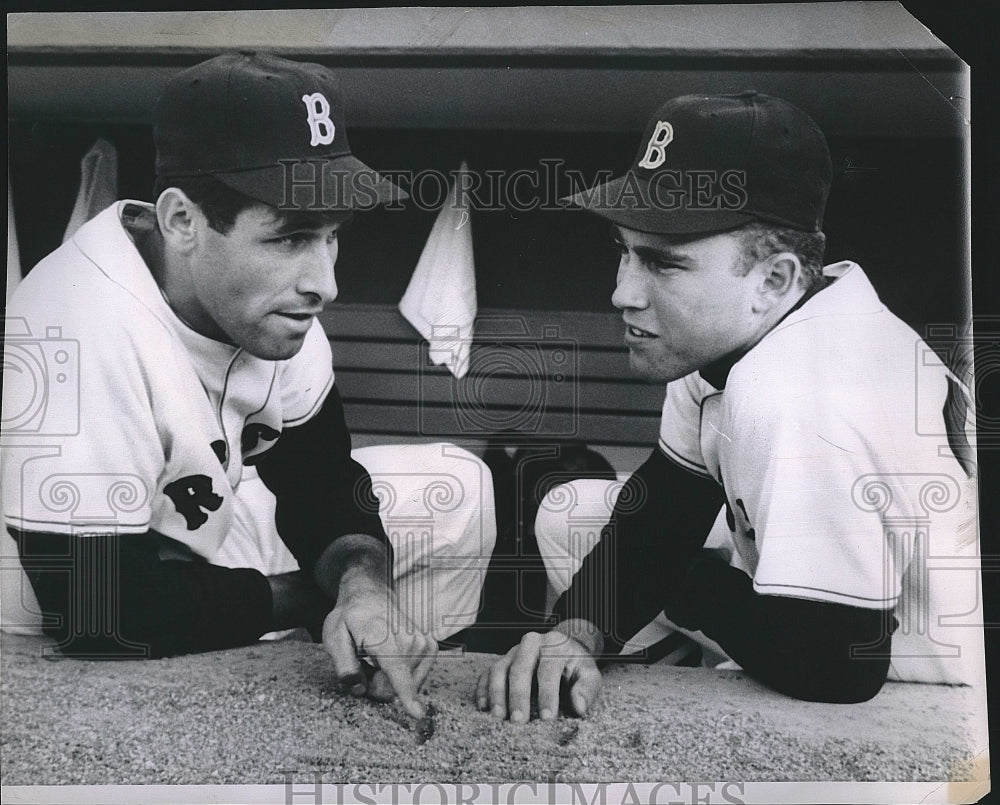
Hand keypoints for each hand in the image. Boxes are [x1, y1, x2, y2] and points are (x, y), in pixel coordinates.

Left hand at [321, 569, 436, 717]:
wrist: (372, 594)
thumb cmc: (351, 618)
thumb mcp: (335, 636)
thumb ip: (343, 664)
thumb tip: (358, 688)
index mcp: (384, 636)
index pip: (397, 670)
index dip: (406, 695)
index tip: (418, 715)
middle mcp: (410, 640)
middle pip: (391, 689)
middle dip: (374, 684)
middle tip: (364, 660)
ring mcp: (424, 644)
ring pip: (403, 688)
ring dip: (386, 679)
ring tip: (376, 655)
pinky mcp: (430, 649)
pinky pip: (413, 681)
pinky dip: (399, 674)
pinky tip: (390, 656)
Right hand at [476, 624, 602, 722]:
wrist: (562, 651)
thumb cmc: (576, 667)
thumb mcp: (589, 674)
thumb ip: (587, 689)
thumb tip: (578, 707)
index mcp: (555, 644)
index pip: (549, 668)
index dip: (548, 693)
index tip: (547, 718)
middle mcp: (531, 643)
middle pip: (520, 667)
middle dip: (518, 695)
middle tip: (518, 721)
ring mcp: (512, 651)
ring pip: (499, 668)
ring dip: (497, 693)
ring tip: (498, 717)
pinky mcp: (501, 661)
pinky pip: (486, 673)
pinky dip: (483, 689)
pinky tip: (483, 707)